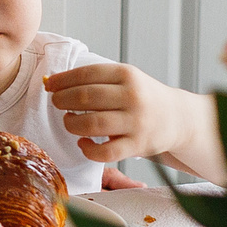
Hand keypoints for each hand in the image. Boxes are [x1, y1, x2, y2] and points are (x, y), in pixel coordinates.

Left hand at [44, 62, 224, 181]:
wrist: (177, 118)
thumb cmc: (143, 97)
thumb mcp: (125, 79)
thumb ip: (94, 80)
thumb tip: (51, 81)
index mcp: (127, 74)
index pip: (87, 74)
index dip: (62, 80)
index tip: (49, 85)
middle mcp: (133, 96)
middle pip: (85, 97)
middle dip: (63, 100)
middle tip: (57, 103)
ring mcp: (136, 122)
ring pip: (92, 124)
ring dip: (71, 124)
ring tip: (69, 122)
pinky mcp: (138, 145)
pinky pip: (104, 152)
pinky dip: (87, 149)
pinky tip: (83, 143)